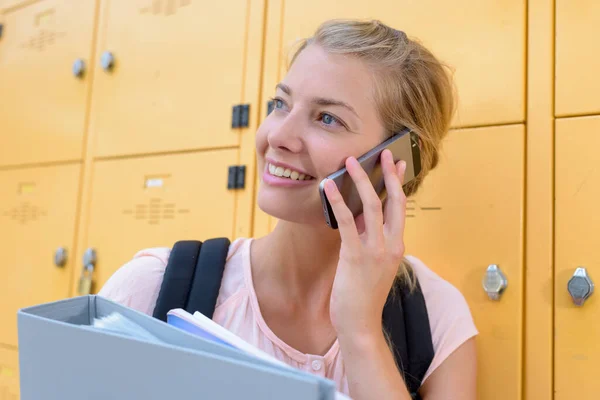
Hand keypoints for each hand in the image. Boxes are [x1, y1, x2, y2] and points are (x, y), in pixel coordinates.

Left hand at [324, 149, 407, 339]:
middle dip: (387, 174)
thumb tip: (361, 220)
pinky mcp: (355, 257)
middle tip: (382, 152)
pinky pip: (347, 223)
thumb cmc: (364, 296)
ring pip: (372, 206)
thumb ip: (372, 242)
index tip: (398, 163)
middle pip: (392, 201)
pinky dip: (338, 202)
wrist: (361, 324)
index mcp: (397, 246)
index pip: (400, 208)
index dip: (399, 183)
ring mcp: (375, 251)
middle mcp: (391, 245)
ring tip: (349, 161)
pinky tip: (329, 187)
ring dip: (361, 181)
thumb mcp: (374, 266)